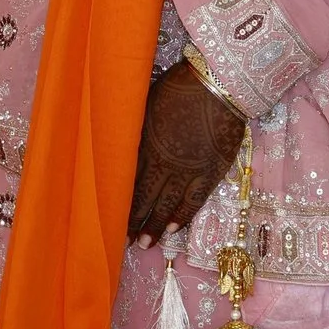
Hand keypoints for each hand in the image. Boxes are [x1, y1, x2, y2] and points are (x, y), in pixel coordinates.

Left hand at [127, 59, 246, 245]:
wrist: (217, 85)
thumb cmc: (179, 86)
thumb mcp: (146, 103)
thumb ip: (135, 128)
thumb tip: (119, 143)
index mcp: (146, 144)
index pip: (128, 181)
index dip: (120, 200)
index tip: (110, 216)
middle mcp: (164, 162)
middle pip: (145, 197)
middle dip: (134, 220)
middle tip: (125, 240)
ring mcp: (188, 170)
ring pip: (168, 205)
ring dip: (155, 226)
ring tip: (145, 244)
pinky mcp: (210, 171)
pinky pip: (194, 200)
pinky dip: (182, 216)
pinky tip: (173, 229)